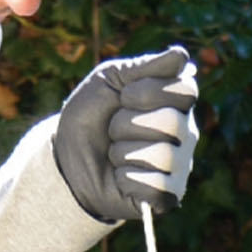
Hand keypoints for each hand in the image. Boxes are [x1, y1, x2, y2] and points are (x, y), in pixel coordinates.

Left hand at [52, 47, 199, 224]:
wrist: (66, 161)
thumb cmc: (89, 117)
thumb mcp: (107, 81)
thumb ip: (143, 68)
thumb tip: (181, 55)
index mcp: (176, 102)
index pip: (186, 90)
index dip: (148, 92)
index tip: (123, 97)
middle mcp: (185, 133)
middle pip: (172, 122)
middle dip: (127, 124)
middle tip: (112, 130)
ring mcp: (179, 165)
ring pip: (164, 155)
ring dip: (124, 153)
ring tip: (114, 154)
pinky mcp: (168, 196)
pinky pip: (158, 187)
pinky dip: (128, 180)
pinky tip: (120, 177)